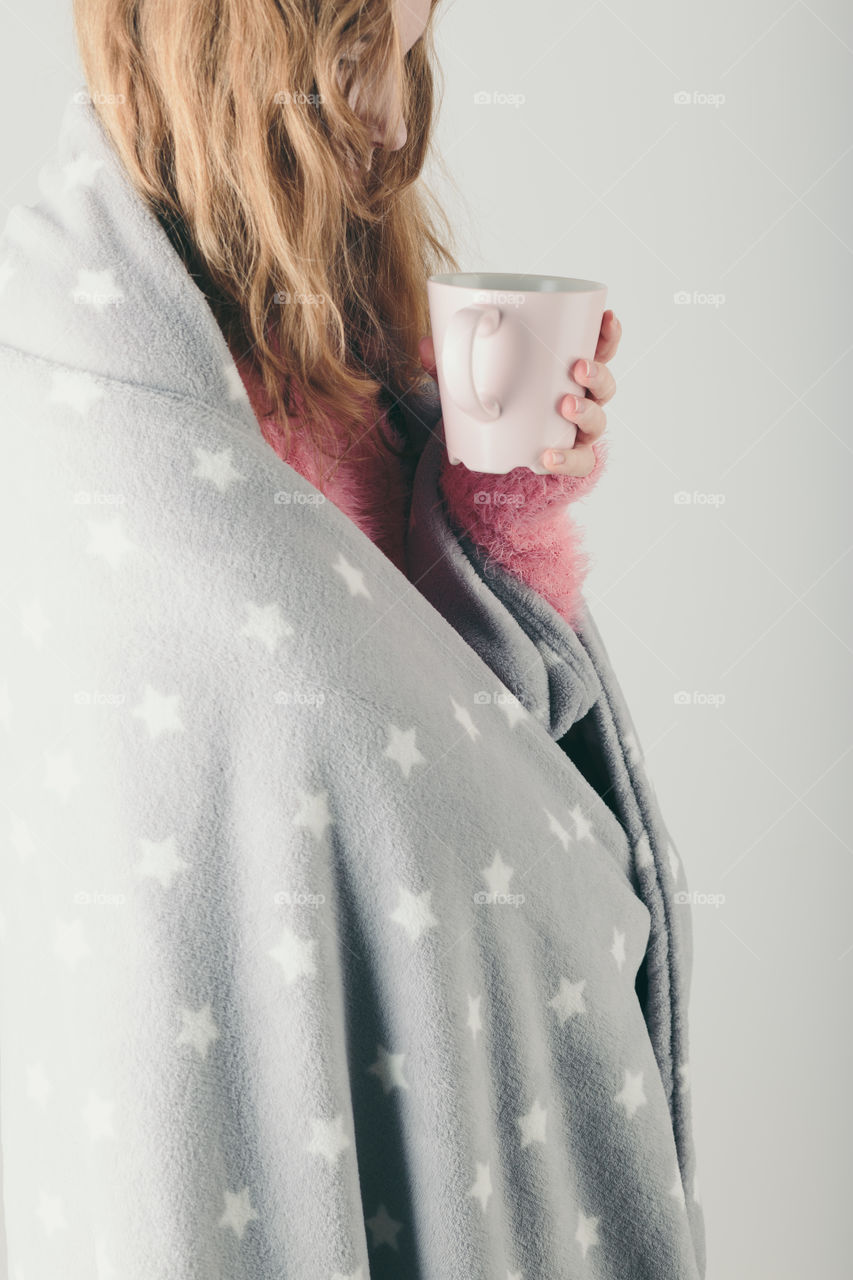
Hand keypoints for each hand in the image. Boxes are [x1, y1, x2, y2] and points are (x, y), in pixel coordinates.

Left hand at [417, 309, 621, 478]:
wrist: (495, 462)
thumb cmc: (495, 406)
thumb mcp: (470, 382)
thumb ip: (449, 365)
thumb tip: (426, 345)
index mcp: (565, 372)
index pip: (599, 350)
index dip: (608, 334)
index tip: (606, 317)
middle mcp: (580, 401)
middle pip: (606, 385)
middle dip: (598, 372)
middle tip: (578, 367)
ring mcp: (577, 434)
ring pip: (599, 422)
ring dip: (588, 411)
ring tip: (566, 405)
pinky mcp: (569, 463)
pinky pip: (579, 464)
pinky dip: (566, 461)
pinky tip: (548, 456)